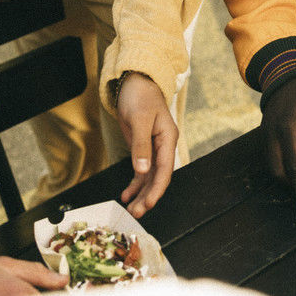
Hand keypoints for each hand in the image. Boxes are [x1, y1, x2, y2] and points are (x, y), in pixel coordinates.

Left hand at [116, 72, 177, 217]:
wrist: (135, 82)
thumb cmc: (140, 96)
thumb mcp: (139, 120)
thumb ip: (141, 146)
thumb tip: (142, 170)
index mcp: (168, 139)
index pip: (165, 170)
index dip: (157, 189)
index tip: (148, 204)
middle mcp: (163, 146)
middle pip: (158, 177)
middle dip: (148, 196)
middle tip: (136, 213)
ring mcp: (153, 148)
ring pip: (149, 177)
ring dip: (140, 193)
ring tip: (130, 209)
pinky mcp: (143, 149)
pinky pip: (141, 171)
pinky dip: (134, 183)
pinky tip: (127, 194)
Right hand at [260, 75, 295, 212]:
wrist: (286, 72)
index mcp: (286, 127)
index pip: (291, 164)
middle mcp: (272, 134)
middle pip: (277, 170)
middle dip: (290, 186)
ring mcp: (266, 133)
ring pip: (272, 165)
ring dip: (285, 177)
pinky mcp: (266, 133)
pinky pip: (271, 155)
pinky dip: (282, 165)